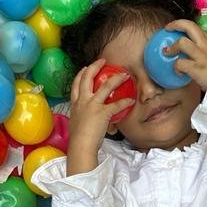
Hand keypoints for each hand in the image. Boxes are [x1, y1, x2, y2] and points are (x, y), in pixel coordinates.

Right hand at [67, 59, 133, 175]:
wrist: (80, 146)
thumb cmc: (78, 139)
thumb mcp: (77, 123)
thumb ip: (82, 117)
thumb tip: (89, 119)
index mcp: (75, 104)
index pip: (76, 84)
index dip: (81, 74)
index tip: (85, 68)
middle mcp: (82, 101)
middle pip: (87, 78)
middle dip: (95, 66)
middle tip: (103, 61)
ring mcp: (92, 106)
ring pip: (105, 86)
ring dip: (116, 79)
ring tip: (124, 74)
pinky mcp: (102, 113)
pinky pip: (117, 105)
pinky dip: (125, 102)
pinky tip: (131, 100)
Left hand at [164, 19, 206, 89]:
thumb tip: (196, 47)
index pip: (195, 26)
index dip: (182, 24)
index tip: (174, 26)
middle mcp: (206, 45)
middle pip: (189, 26)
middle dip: (175, 24)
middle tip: (167, 29)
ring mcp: (201, 56)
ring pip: (182, 42)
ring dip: (173, 47)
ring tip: (169, 54)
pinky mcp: (196, 68)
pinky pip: (180, 63)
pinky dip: (176, 67)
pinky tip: (178, 72)